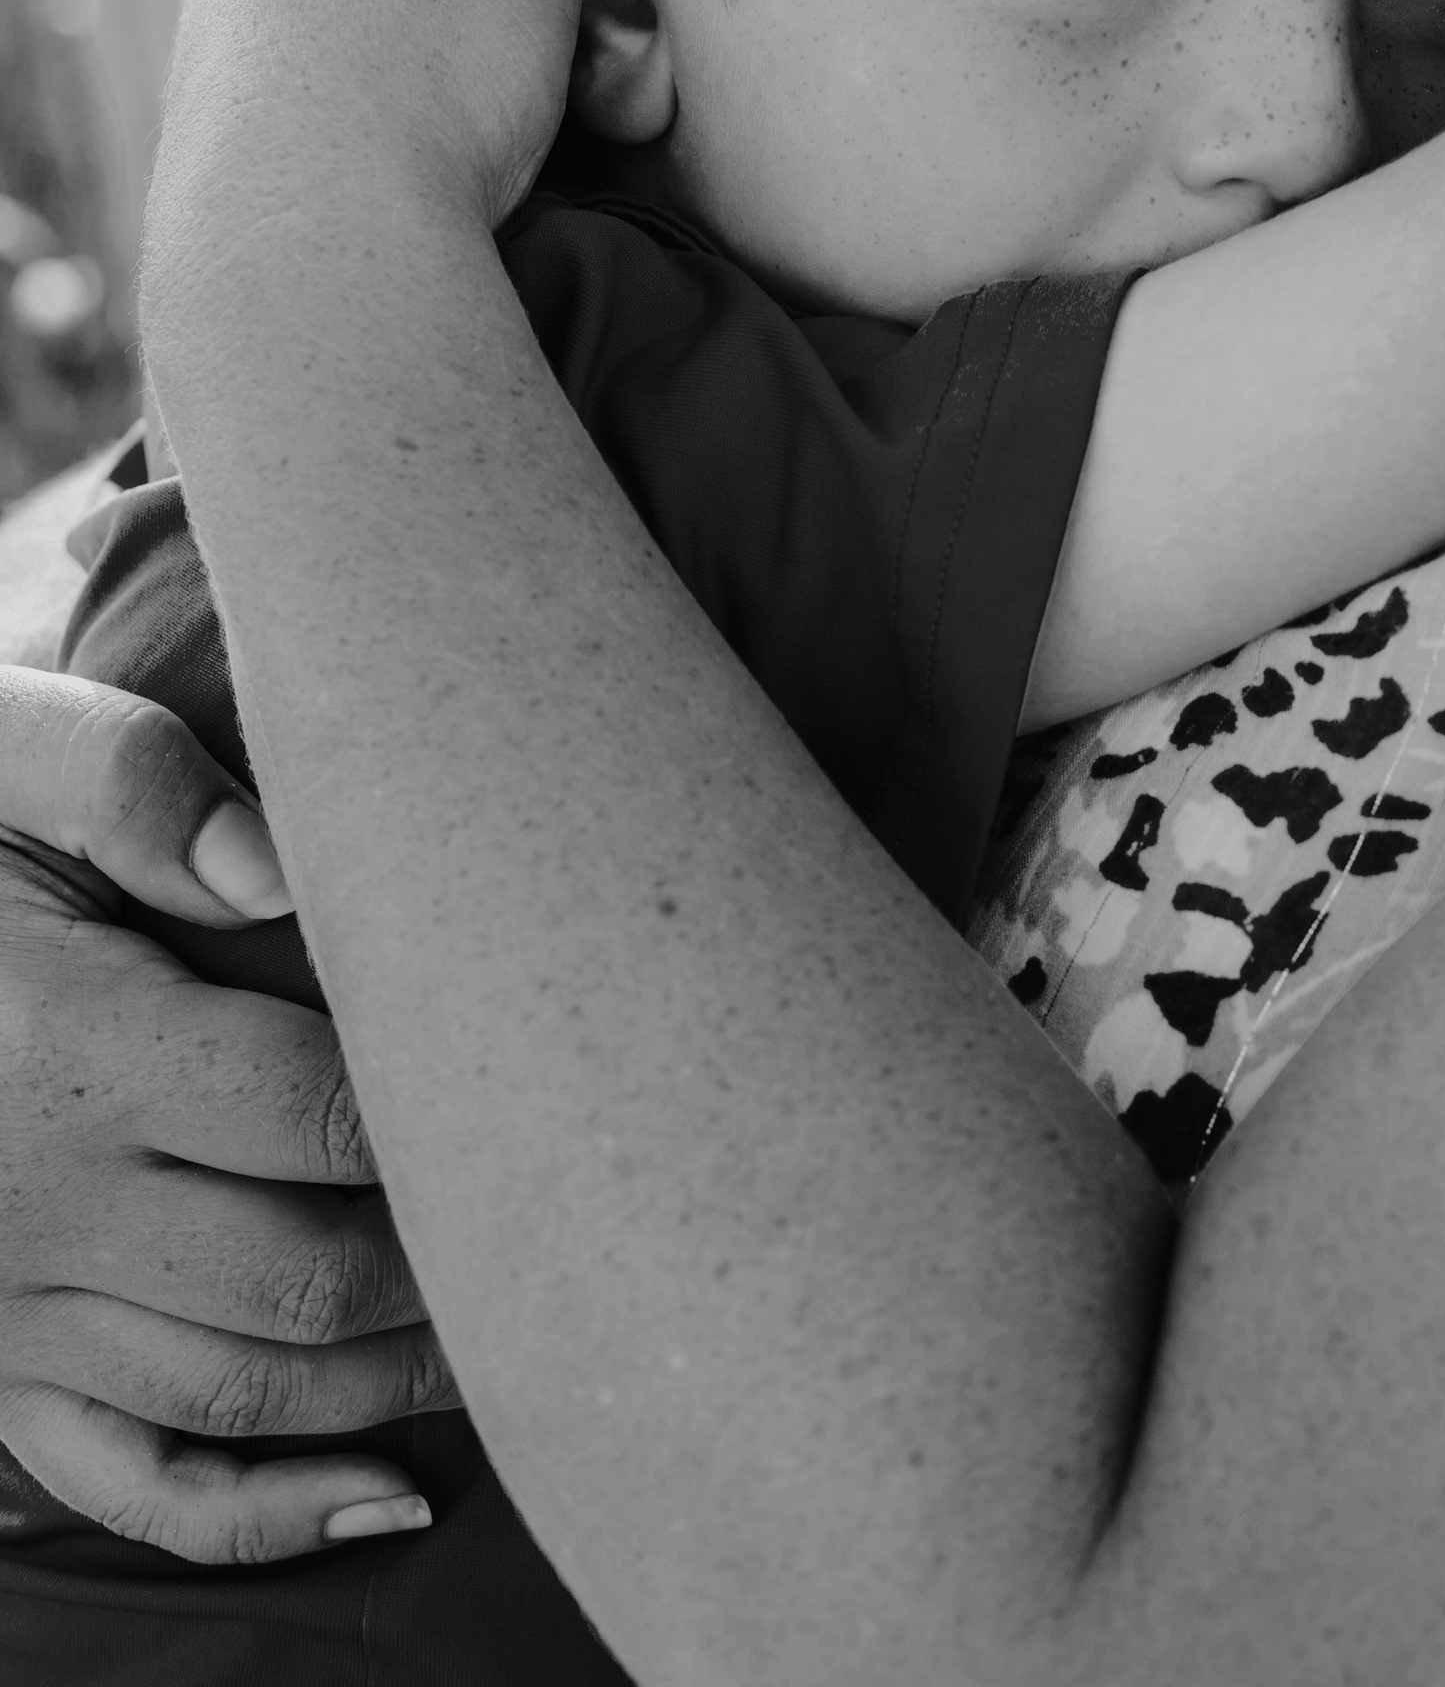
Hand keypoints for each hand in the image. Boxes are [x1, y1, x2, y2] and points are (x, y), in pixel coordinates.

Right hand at [0, 669, 453, 1561]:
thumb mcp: (1, 751)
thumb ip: (136, 784)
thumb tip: (283, 867)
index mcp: (66, 1048)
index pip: (322, 1112)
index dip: (452, 1109)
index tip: (539, 1070)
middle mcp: (36, 1208)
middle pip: (308, 1276)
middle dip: (454, 1257)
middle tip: (569, 1201)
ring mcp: (7, 1313)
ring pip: (247, 1393)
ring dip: (400, 1378)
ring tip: (520, 1323)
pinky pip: (134, 1482)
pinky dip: (268, 1513)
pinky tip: (388, 1490)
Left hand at [153, 0, 577, 246]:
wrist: (323, 265)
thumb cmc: (416, 35)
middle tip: (621, 14)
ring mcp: (273, 61)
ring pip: (459, 23)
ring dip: (557, 52)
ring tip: (610, 103)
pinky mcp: (298, 164)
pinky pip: (431, 118)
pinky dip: (503, 129)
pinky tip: (552, 163)